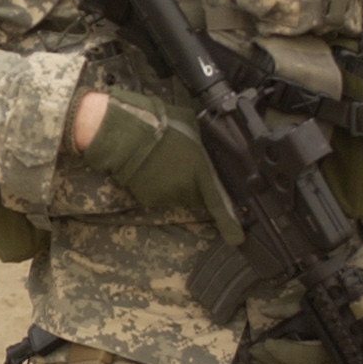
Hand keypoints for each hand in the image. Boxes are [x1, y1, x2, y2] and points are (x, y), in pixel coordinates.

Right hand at [80, 86, 238, 240]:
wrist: (125, 134)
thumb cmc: (158, 125)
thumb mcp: (191, 127)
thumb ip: (202, 146)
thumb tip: (206, 147)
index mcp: (200, 172)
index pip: (219, 203)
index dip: (230, 223)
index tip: (237, 238)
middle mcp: (185, 189)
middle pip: (197, 196)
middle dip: (195, 186)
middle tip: (183, 165)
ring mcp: (166, 196)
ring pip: (177, 196)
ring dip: (175, 184)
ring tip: (163, 162)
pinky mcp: (148, 199)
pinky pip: (159, 195)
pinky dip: (157, 185)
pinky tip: (150, 168)